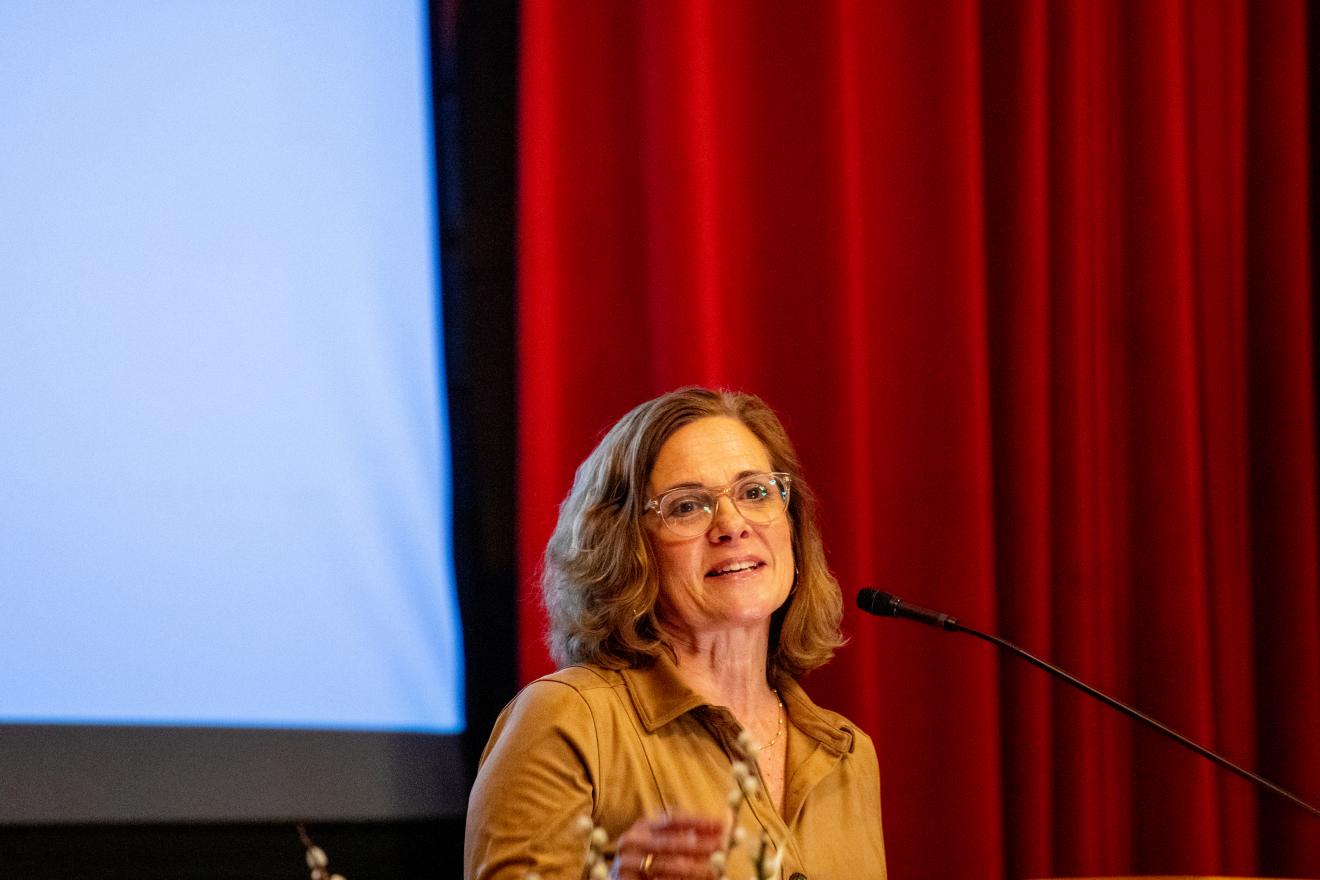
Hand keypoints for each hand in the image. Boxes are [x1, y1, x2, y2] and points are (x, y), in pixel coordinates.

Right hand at [609, 812, 724, 878]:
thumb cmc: (648, 863)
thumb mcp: (664, 844)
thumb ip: (689, 835)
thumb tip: (726, 821)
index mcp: (643, 826)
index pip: (673, 819)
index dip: (698, 821)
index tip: (722, 823)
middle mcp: (632, 841)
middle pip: (670, 841)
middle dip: (699, 844)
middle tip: (722, 846)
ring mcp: (627, 862)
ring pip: (666, 864)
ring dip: (693, 867)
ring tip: (714, 869)